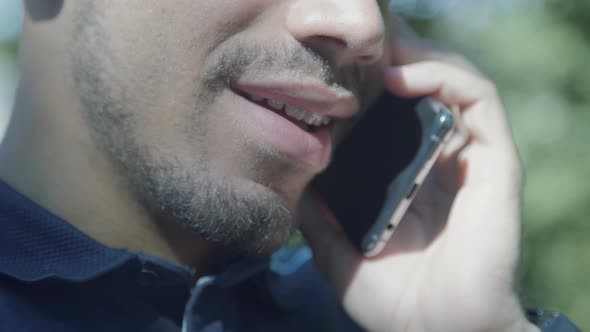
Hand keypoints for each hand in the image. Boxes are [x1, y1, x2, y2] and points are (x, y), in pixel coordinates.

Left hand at [300, 19, 538, 331]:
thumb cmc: (393, 300)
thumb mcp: (337, 248)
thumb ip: (317, 212)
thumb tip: (293, 174)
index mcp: (410, 176)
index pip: (396, 111)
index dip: (371, 81)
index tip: (335, 62)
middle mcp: (442, 160)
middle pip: (425, 87)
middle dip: (394, 54)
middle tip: (355, 38)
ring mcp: (470, 158)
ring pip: (453, 81)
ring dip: (416, 55)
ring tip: (376, 45)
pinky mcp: (495, 163)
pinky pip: (478, 101)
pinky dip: (442, 78)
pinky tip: (400, 78)